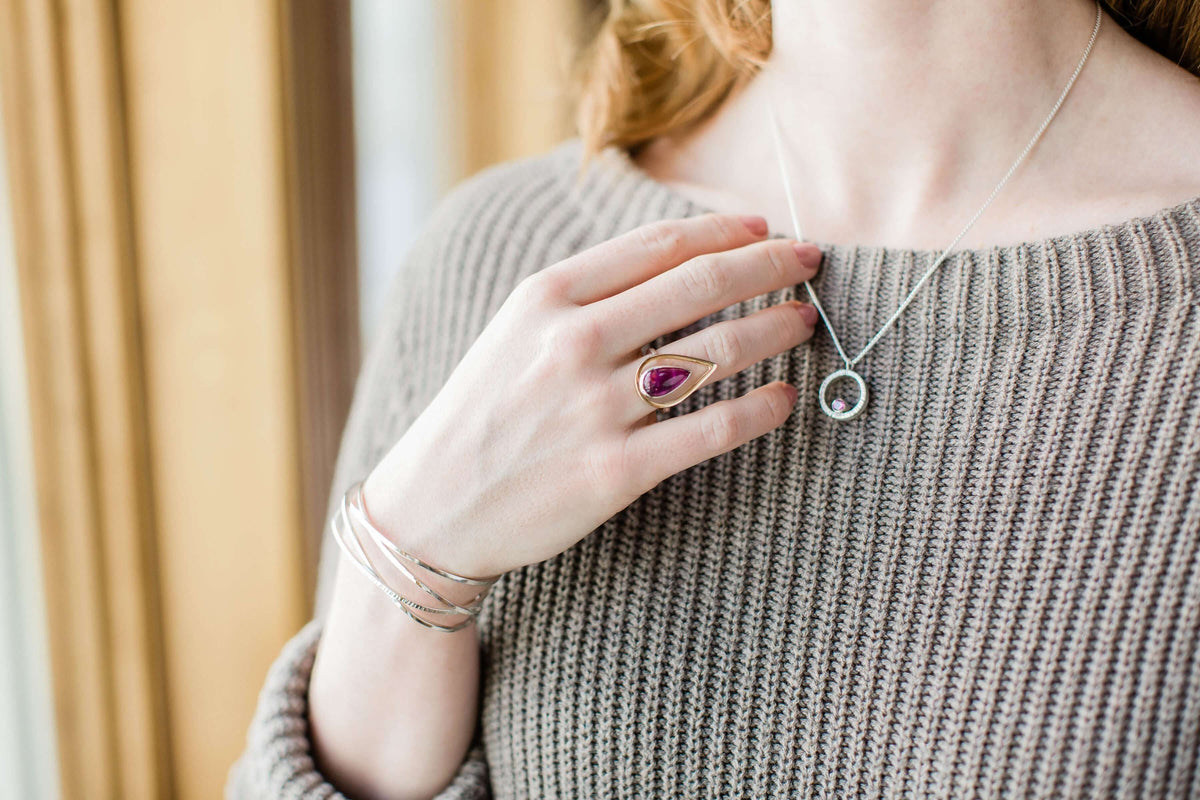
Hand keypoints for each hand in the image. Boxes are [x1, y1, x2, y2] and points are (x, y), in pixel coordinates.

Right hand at [361, 213, 821, 578]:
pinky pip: (712, 430)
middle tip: (809, 260)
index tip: (765, 228)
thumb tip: (680, 261)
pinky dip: (761, 409)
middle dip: (769, 265)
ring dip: (774, 329)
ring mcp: (597, 408)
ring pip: (716, 354)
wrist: (434, 506)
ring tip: (804, 321)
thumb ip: (587, 294)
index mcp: (547, 297)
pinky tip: (785, 398)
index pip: (659, 245)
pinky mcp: (618, 471)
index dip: (725, 231)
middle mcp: (574, 343)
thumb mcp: (515, 330)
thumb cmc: (481, 412)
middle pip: (700, 286)